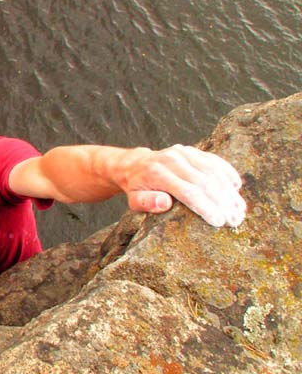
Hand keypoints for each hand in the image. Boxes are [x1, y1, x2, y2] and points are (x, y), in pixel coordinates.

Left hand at [123, 145, 245, 226]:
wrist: (136, 164)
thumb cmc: (137, 188)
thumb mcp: (134, 200)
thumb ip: (146, 202)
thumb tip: (165, 202)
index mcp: (157, 174)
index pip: (188, 192)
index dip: (206, 207)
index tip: (219, 222)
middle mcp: (172, 160)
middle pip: (204, 182)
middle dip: (222, 203)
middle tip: (235, 220)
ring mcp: (183, 153)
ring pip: (213, 171)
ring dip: (228, 191)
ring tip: (240, 209)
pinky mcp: (192, 150)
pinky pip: (214, 160)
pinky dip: (227, 173)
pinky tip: (236, 187)